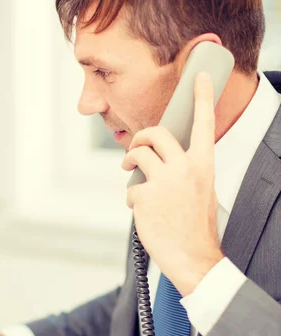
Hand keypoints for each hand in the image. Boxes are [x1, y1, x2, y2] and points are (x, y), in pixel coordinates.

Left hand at [122, 72, 223, 295]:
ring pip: (138, 156)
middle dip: (140, 138)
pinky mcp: (145, 197)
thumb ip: (185, 170)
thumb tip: (160, 158)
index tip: (202, 77)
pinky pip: (131, 187)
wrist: (193, 258)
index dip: (202, 97)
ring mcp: (164, 182)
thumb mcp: (201, 191)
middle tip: (135, 149)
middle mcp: (185, 168)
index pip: (204, 123)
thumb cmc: (196, 227)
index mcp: (203, 165)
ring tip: (131, 171)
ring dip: (130, 161)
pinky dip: (133, 197)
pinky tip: (141, 210)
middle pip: (155, 134)